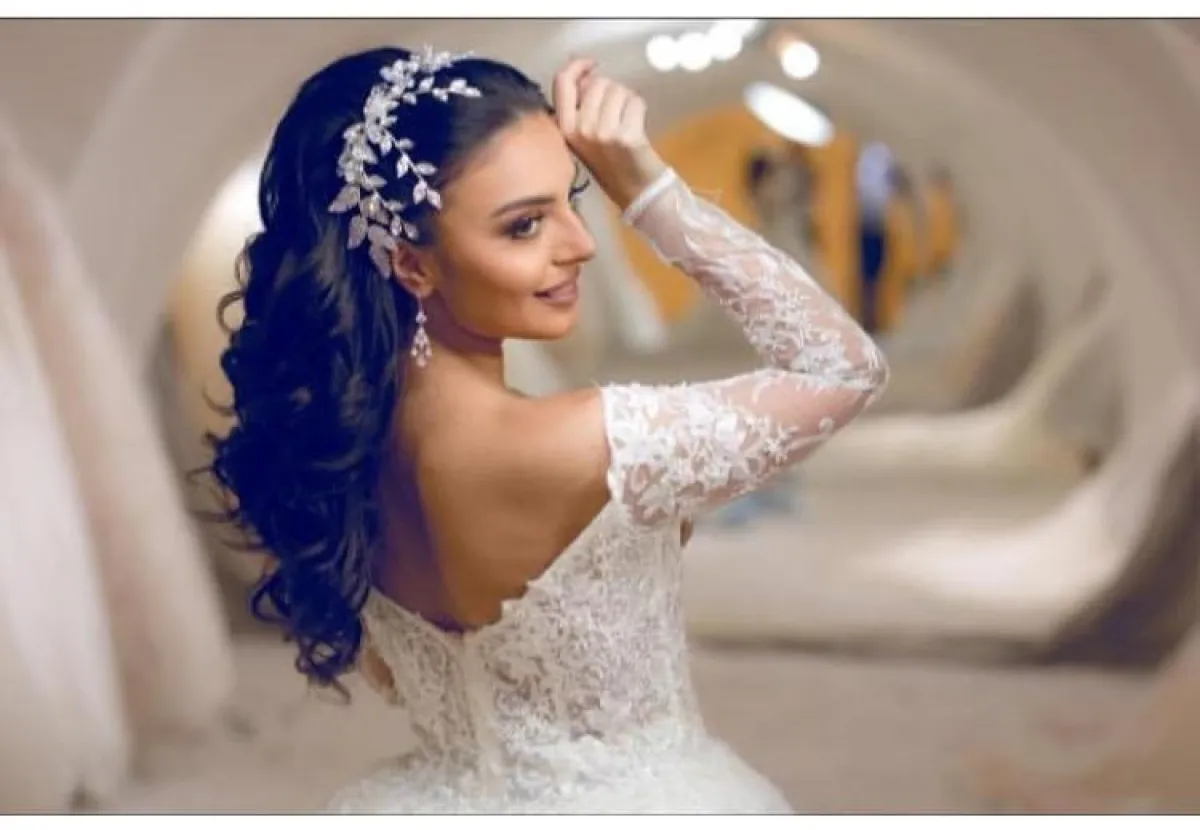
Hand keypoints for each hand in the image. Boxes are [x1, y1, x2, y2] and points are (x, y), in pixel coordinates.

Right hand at [552, 58, 667, 210]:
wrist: (635, 191)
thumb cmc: (612, 162)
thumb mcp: (584, 135)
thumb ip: (581, 105)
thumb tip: (587, 73)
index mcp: (565, 129)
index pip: (562, 83)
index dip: (577, 66)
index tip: (591, 64)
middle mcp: (580, 131)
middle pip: (597, 82)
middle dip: (611, 89)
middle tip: (617, 112)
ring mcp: (602, 134)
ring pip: (617, 89)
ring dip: (626, 99)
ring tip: (626, 121)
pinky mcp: (625, 136)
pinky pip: (634, 101)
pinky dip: (639, 108)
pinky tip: (636, 126)